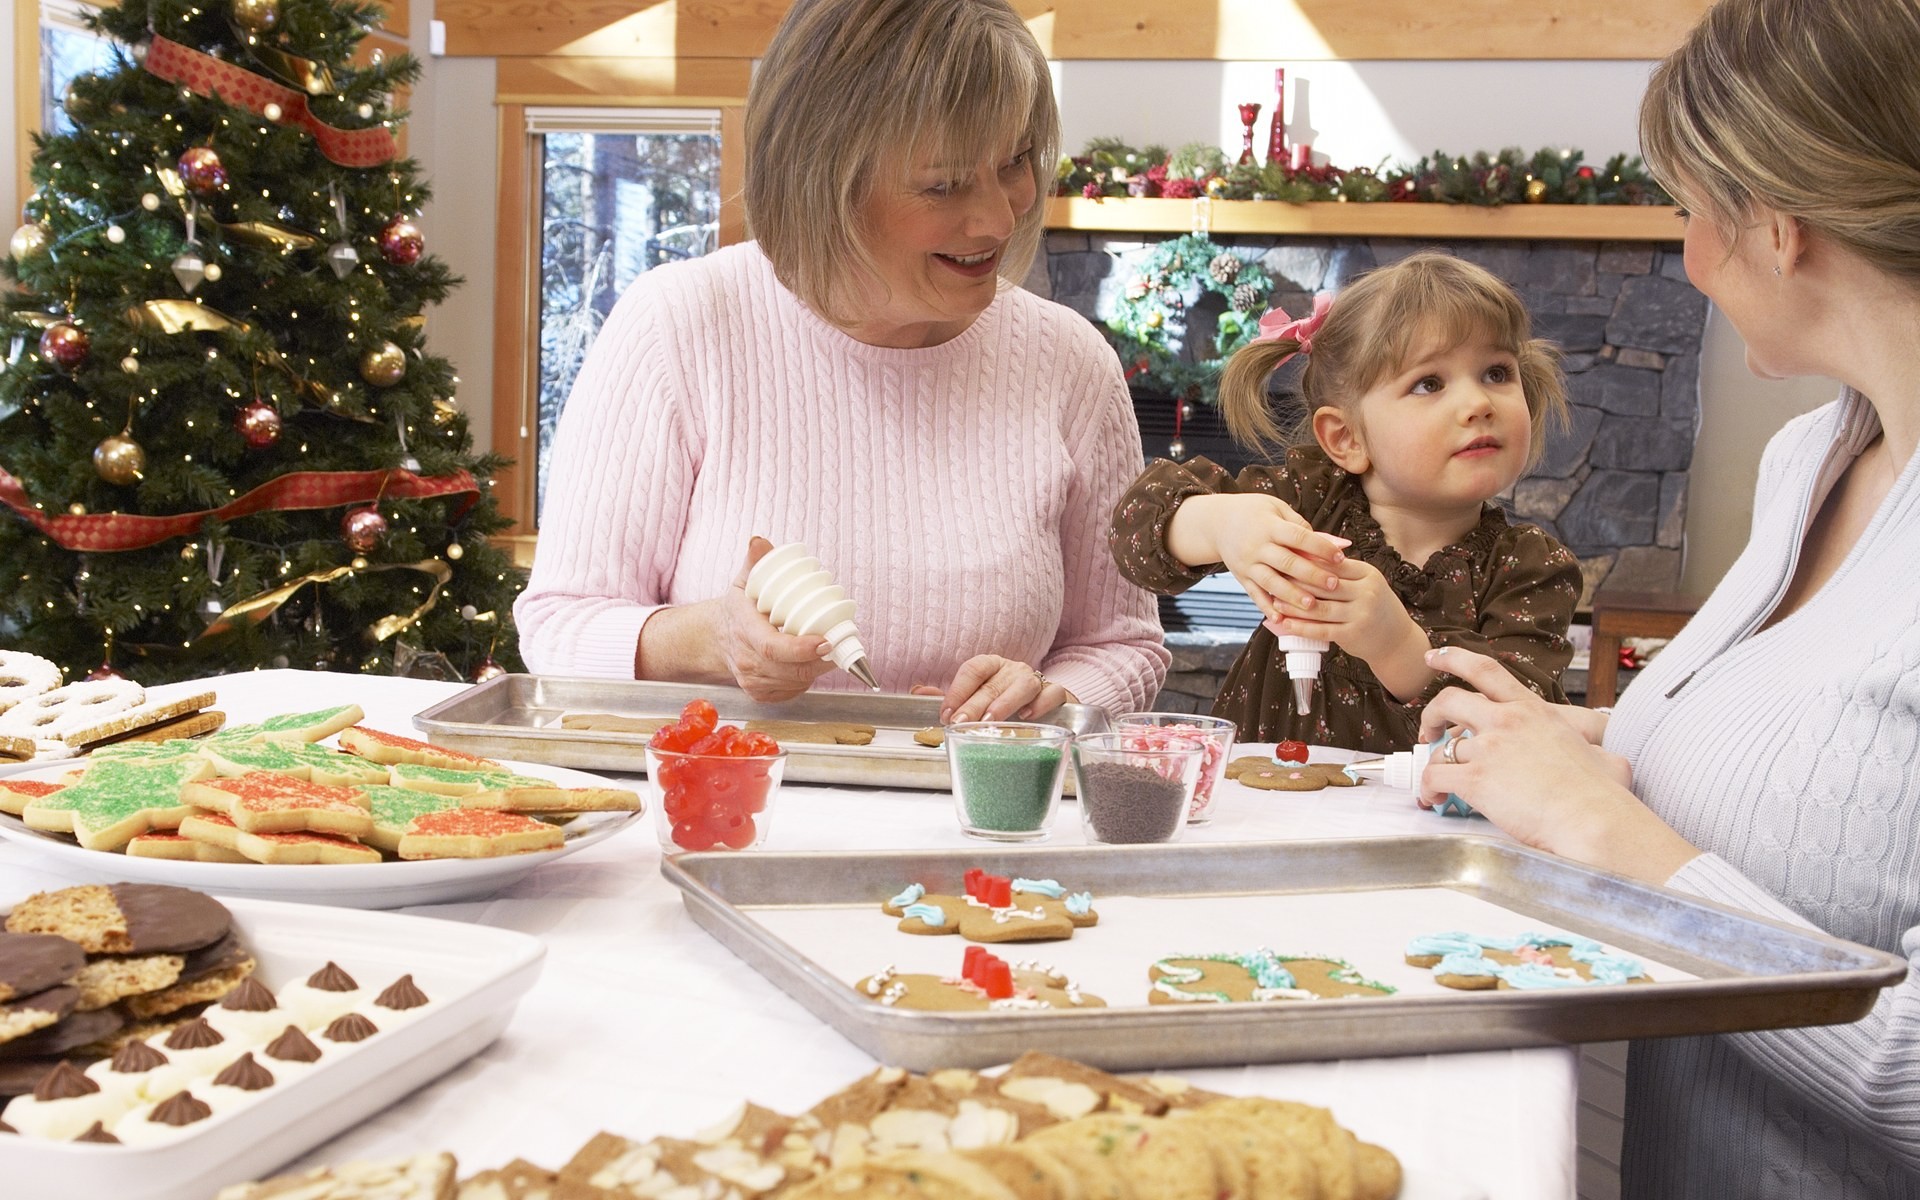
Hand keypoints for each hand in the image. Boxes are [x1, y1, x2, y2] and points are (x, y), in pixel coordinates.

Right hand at [714, 536, 835, 701]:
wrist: (716, 638)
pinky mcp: (759, 694)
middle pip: (790, 669)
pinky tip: (812, 665)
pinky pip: (791, 692)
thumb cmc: (737, 609)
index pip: (773, 647)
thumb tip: (760, 542)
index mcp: (744, 631)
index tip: (826, 640)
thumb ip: (754, 562)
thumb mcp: (743, 582)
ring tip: (831, 650)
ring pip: (795, 682)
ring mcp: (752, 681)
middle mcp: (746, 660)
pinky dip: (806, 681)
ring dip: (817, 670)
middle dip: (820, 660)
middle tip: (839, 643)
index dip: (802, 648)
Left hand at [915, 656, 1074, 723]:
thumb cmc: (1007, 702)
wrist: (1048, 707)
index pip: (973, 669)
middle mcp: (1013, 670)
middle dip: (974, 703)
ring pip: (1023, 684)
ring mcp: (1036, 680)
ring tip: (990, 720)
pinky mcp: (1058, 694)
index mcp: (992, 667)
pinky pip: (1052, 693)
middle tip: (960, 722)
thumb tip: (918, 690)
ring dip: (1005, 703)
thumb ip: (951, 697)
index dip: (958, 689)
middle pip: (993, 683)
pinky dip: (1041, 703)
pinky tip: (1028, 716)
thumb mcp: (977, 699)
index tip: (945, 712)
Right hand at [1168, 494, 1349, 623]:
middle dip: (1311, 575)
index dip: (1320, 547)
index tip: (1340, 557)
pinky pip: (1254, 594)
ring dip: (1292, 595)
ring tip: (1312, 606)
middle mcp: (1257, 546)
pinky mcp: (1241, 577)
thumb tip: (1334, 543)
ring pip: (1271, 582)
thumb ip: (1302, 525)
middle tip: (1333, 584)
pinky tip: (1280, 619)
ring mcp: (1247, 564)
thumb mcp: (1276, 508)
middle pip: (1287, 562)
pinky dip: (1266, 607)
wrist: (1217, 522)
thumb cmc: (1254, 512)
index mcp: (1269, 526)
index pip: (1298, 537)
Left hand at [1266, 557, 1414, 664]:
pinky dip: (1300, 627)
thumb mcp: (1364, 583)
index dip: (1307, 562)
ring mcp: (1361, 614)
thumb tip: (1305, 554)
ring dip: (1293, 605)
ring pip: (1319, 608)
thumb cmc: (1372, 606)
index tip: (1285, 559)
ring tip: (1274, 602)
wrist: (1395, 639)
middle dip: (1296, 582)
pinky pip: (1321, 629)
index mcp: (1367, 573)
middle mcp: (1366, 592)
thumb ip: (1341, 571)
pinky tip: (1284, 624)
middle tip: (1273, 579)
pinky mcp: (1352, 634)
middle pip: (1323, 584)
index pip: (1332, 564)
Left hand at [1416, 647, 1696, 882]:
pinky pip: (1435, 778)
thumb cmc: (1603, 795)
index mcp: (1533, 710)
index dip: (1453, 658)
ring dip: (1432, 763)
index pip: (1485, 670)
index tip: (1433, 657)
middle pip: (1449, 700)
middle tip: (1429, 731)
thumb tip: (1614, 761)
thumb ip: (1596, 751)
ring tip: (1436, 784)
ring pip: (1440, 747)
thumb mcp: (1605, 756)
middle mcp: (1506, 721)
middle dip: (1431, 714)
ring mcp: (1489, 749)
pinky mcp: (1475, 779)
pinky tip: (1433, 800)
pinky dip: (1427, 789)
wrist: (1591, 819)